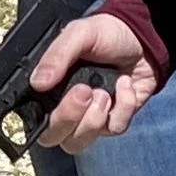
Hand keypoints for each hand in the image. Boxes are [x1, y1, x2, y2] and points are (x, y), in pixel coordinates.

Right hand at [31, 13, 159, 152]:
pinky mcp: (113, 122)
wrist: (143, 39)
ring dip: (94, 118)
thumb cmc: (106, 34)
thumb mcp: (79, 34)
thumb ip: (56, 56)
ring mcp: (88, 117)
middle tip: (85, 91)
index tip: (55, 95)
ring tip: (105, 91)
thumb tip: (37, 83)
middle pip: (52, 136)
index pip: (32, 115)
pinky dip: (123, 107)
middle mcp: (63, 106)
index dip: (40, 116)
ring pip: (79, 141)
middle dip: (68, 117)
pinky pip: (113, 129)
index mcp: (49, 86)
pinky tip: (124, 86)